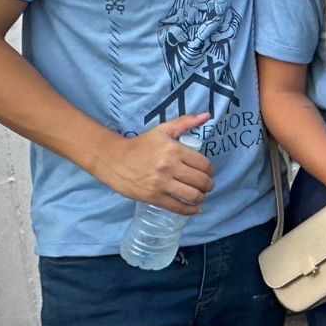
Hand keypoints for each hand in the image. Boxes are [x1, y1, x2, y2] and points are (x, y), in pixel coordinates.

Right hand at [96, 113, 214, 213]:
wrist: (114, 159)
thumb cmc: (141, 144)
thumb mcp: (163, 130)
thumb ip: (186, 123)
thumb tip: (207, 115)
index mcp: (174, 150)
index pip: (204, 164)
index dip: (211, 170)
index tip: (209, 172)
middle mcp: (169, 167)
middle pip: (201, 181)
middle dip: (209, 185)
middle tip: (207, 185)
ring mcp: (161, 184)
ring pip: (192, 195)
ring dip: (202, 197)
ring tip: (201, 195)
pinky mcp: (153, 197)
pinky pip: (178, 207)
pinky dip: (190, 210)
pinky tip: (195, 208)